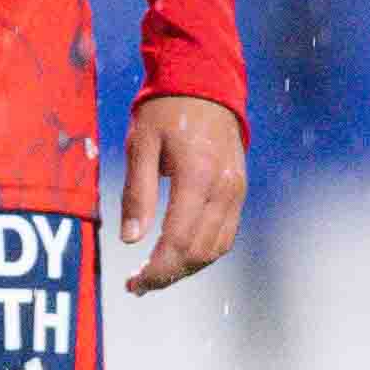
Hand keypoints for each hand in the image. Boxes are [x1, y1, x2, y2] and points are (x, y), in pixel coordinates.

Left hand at [117, 93, 247, 292]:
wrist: (205, 84)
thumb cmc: (165, 110)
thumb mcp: (140, 144)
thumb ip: (137, 192)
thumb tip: (130, 239)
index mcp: (197, 176)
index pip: (178, 240)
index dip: (156, 269)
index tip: (132, 284)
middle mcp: (224, 189)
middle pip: (199, 252)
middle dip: (168, 275)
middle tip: (137, 285)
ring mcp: (237, 192)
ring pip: (216, 249)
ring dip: (186, 268)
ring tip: (154, 275)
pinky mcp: (239, 192)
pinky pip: (225, 235)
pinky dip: (202, 253)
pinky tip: (178, 255)